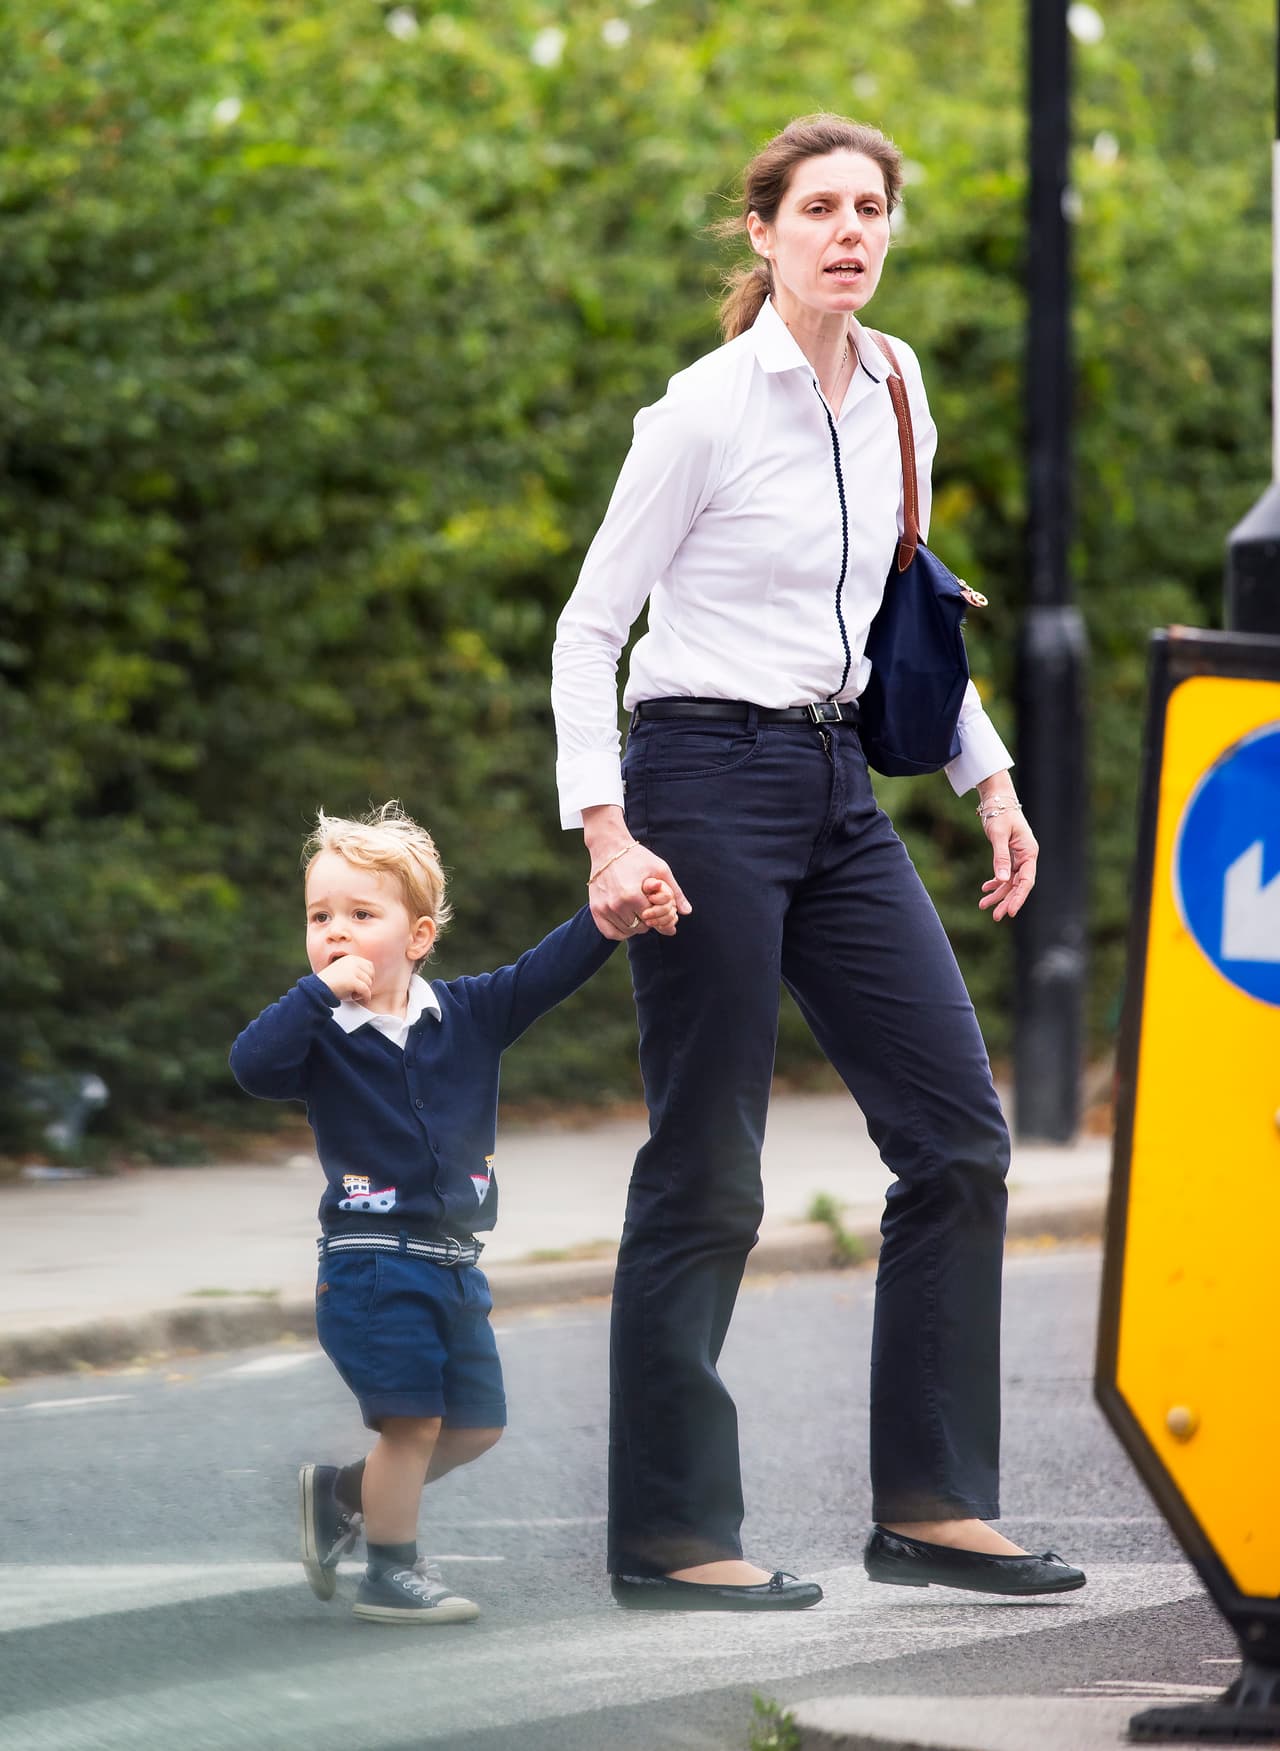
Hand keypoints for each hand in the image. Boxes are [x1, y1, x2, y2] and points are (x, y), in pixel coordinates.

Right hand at [317, 954, 375, 1002]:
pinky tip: (360, 998)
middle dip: (368, 983)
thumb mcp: (343, 971)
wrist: (317, 988)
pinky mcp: (352, 981)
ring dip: (364, 991)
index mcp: (351, 959)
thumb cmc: (330, 983)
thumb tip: (371, 976)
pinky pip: (366, 990)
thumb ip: (354, 970)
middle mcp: (353, 962)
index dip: (369, 976)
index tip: (364, 984)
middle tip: (359, 991)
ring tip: (354, 994)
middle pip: (371, 974)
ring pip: (369, 983)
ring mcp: (352, 970)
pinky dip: (366, 996)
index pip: (369, 965)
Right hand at [582, 805, 690, 940]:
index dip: (658, 913)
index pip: (652, 919)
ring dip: (634, 925)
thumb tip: (687, 912)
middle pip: (640, 927)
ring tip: (636, 910)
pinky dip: (619, 931)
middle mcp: (616, 905)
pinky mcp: (595, 909)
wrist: (608, 847)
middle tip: (647, 906)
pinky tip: (626, 920)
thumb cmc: (636, 857)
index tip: (656, 903)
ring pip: (626, 931)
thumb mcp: (660, 869)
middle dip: (647, 919)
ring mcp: (603, 908)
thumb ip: (675, 892)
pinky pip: (609, 933)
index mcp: (632, 896)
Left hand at [976, 780, 1037, 921]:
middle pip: (1019, 885)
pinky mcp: (1009, 855)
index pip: (1026, 881)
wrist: (996, 799)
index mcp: (1029, 852)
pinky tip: (985, 889)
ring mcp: (1018, 857)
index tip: (1010, 912)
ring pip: (1010, 882)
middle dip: (1007, 901)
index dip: (1019, 898)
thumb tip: (1001, 880)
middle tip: (996, 917)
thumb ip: (1000, 857)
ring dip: (998, 894)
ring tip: (983, 906)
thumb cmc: (1000, 813)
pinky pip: (1004, 874)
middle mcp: (1026, 857)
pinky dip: (995, 882)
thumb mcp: (999, 835)